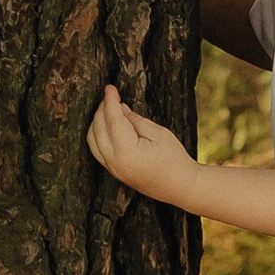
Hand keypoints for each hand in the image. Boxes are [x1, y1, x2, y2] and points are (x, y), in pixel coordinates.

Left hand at [87, 82, 200, 209]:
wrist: (181, 187)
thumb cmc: (174, 159)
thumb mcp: (158, 133)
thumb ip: (135, 120)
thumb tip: (119, 108)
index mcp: (127, 152)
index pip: (112, 120)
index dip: (110, 101)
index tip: (110, 88)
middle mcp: (115, 162)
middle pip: (98, 129)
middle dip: (102, 109)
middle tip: (111, 96)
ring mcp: (112, 170)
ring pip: (93, 140)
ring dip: (97, 122)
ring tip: (108, 108)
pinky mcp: (114, 172)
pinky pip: (97, 150)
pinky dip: (98, 135)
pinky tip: (107, 124)